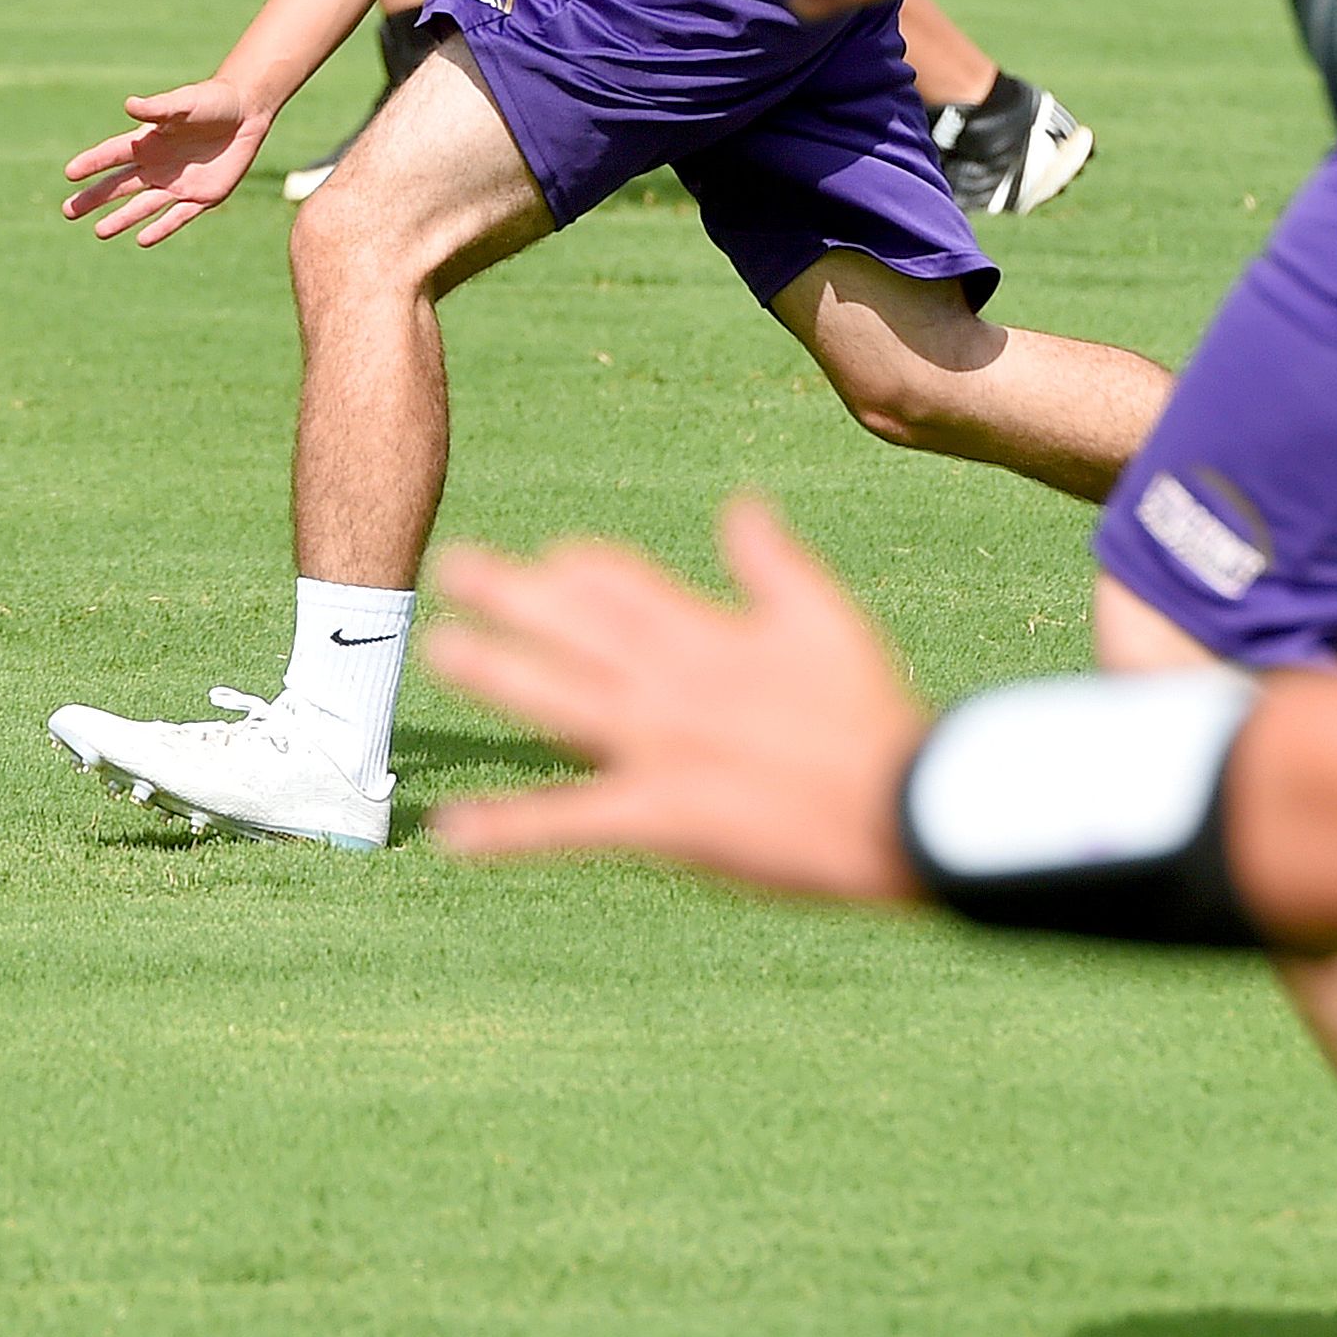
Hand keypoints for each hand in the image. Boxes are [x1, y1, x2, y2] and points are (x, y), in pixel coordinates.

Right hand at [61, 79, 273, 244]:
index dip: (92, 163)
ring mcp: (177, 184)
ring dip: (121, 219)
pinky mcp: (202, 197)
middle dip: (94, 198)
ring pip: (143, 206)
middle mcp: (156, 165)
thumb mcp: (185, 103)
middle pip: (119, 185)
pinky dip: (161, 229)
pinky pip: (177, 217)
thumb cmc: (211, 101)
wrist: (245, 113)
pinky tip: (142, 240)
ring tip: (99, 232)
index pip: (113, 154)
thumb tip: (130, 105)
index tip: (69, 173)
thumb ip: (159, 108)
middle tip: (68, 211)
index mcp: (147, 141)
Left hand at [428, 497, 930, 901]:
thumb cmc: (871, 714)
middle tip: (450, 569)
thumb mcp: (826, 618)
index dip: (582, 571)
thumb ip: (772, 562)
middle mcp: (668, 684)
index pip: (627, 588)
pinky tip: (451, 834)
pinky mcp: (659, 817)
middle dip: (511, 597)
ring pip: (555, 702)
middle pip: (574, 629)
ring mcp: (655, 749)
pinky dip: (508, 830)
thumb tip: (739, 503)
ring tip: (439, 652)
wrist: (898, 803)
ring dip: (495, 675)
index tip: (548, 557)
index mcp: (708, 637)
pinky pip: (567, 823)